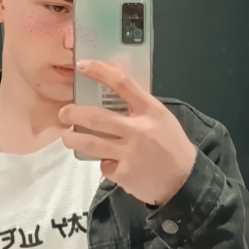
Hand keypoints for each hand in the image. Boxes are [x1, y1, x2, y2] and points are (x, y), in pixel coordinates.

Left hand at [58, 59, 196, 206]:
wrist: (184, 182)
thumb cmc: (172, 146)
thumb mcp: (162, 119)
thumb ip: (139, 108)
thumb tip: (110, 93)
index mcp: (151, 111)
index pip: (123, 83)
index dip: (100, 71)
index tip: (82, 66)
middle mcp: (139, 130)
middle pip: (97, 117)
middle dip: (74, 113)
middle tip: (64, 113)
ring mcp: (130, 153)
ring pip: (90, 143)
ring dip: (73, 139)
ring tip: (67, 137)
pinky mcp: (124, 174)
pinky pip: (104, 165)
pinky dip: (104, 164)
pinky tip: (111, 163)